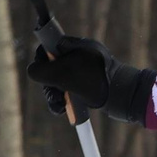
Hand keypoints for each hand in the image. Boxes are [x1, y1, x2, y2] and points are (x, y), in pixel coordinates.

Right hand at [25, 0, 155, 124]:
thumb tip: (32, 70)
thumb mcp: (64, 75)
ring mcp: (85, 71)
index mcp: (76, 46)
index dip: (42, 58)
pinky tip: (63, 110)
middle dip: (49, 83)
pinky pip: (71, 91)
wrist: (124, 96)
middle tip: (53, 94)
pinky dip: (65, 101)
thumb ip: (44, 70)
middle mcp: (80, 56)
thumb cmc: (96, 82)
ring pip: (60, 82)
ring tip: (59, 106)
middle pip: (52, 67)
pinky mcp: (89, 86)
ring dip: (55, 95)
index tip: (42, 70)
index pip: (50, 46)